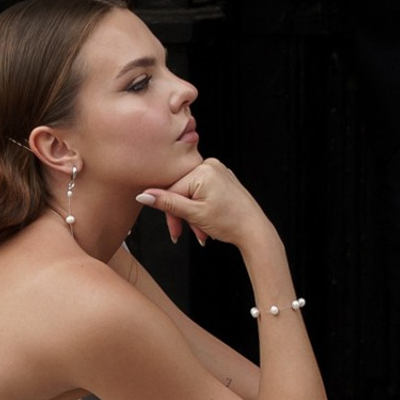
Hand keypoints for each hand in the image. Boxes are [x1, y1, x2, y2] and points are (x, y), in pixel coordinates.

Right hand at [137, 156, 269, 250]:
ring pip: (191, 193)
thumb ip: (167, 203)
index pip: (172, 189)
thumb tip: (143, 195)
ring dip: (191, 214)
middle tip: (184, 233)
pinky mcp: (223, 179)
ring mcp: (218, 171)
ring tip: (200, 232)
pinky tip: (205, 222)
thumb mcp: (194, 214)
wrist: (255, 231)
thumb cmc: (230, 222)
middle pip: (181, 191)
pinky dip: (200, 208)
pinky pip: (202, 191)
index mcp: (203, 169)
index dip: (170, 213)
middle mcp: (211, 165)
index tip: (175, 231)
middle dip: (182, 215)